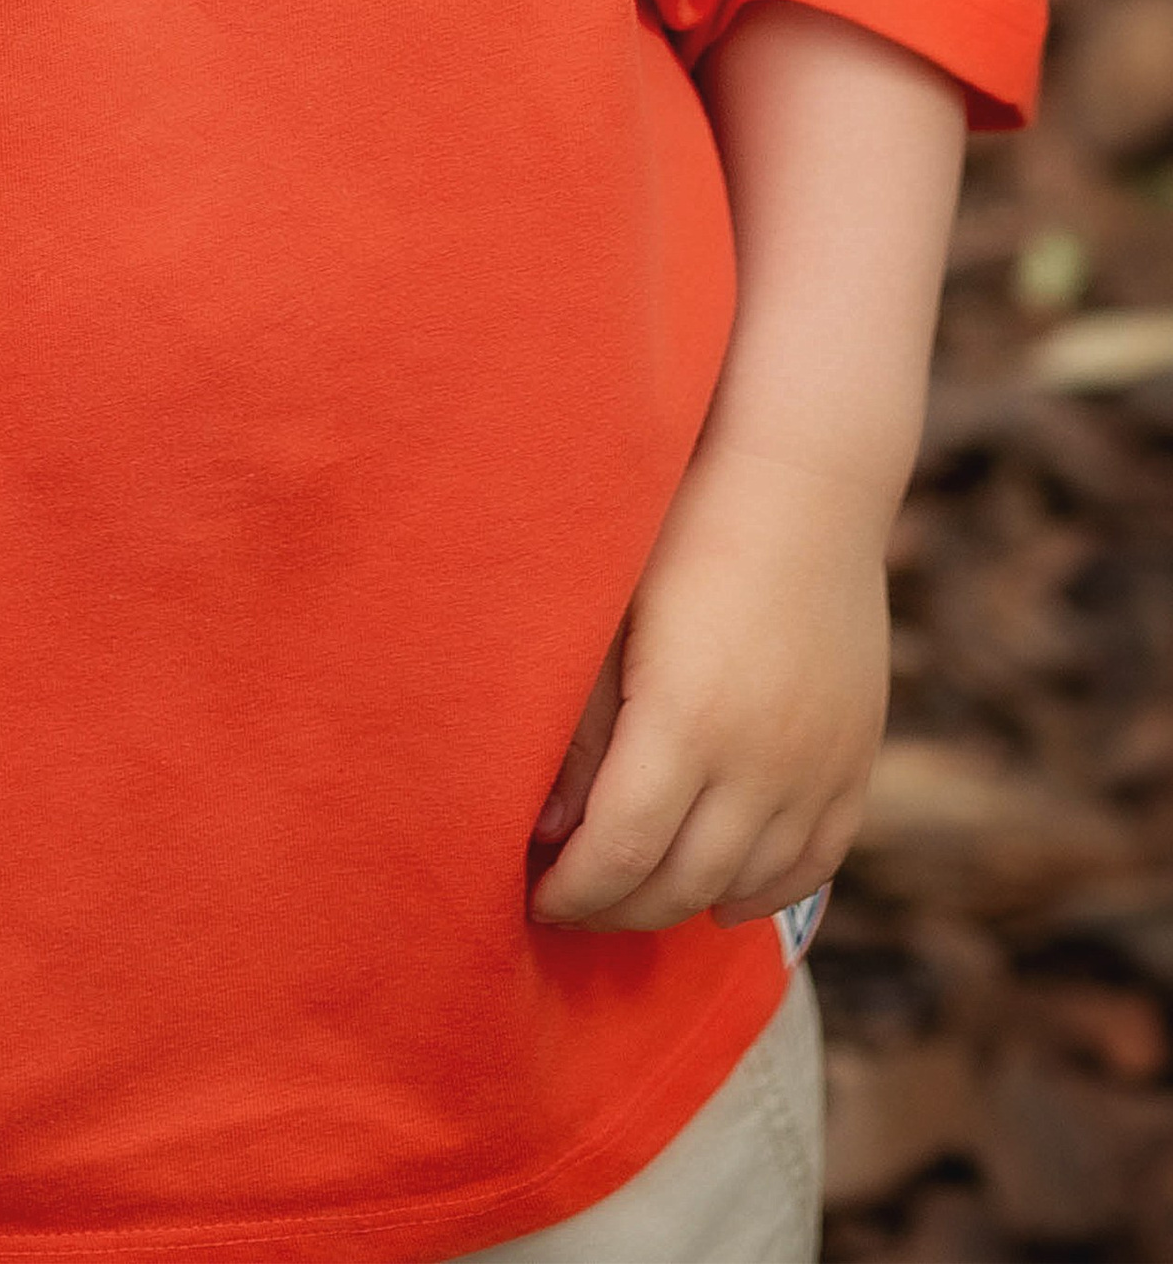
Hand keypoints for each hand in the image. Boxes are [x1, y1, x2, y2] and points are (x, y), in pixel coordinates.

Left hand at [529, 436, 887, 933]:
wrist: (803, 482)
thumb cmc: (683, 529)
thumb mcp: (611, 619)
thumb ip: (581, 731)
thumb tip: (548, 834)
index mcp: (687, 719)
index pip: (619, 852)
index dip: (572, 890)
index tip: (534, 894)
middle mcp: (761, 758)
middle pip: (680, 882)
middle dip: (615, 907)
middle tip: (571, 901)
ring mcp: (818, 764)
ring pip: (746, 885)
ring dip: (681, 905)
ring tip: (631, 896)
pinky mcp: (855, 756)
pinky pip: (814, 861)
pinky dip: (763, 891)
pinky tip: (721, 896)